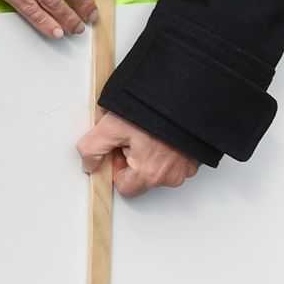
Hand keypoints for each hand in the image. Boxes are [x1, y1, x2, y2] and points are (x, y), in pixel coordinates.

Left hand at [77, 112, 199, 197]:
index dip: (116, 168)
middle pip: (141, 179)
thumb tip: (89, 164)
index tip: (118, 149)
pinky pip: (174, 161)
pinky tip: (161, 133)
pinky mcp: (194, 158)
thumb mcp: (111, 126)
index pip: (124, 187)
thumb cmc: (153, 111)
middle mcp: (171, 176)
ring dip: (150, 154)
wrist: (185, 96)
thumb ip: (93, 149)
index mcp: (150, 174)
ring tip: (147, 132)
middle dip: (133, 160)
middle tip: (133, 137)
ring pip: (158, 169)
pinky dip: (166, 150)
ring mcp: (185, 168)